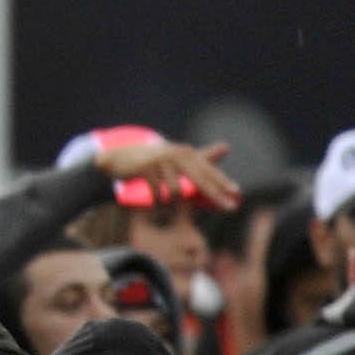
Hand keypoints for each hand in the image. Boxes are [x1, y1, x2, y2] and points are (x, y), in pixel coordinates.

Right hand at [95, 135, 241, 207]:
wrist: (117, 160)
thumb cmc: (152, 162)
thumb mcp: (177, 159)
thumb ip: (201, 157)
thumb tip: (226, 146)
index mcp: (185, 152)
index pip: (208, 169)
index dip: (222, 182)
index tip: (237, 193)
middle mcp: (175, 153)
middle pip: (200, 179)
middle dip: (216, 196)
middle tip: (230, 209)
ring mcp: (160, 159)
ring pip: (176, 190)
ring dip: (171, 201)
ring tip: (164, 202)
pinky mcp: (146, 166)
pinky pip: (158, 192)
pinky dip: (157, 200)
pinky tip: (155, 201)